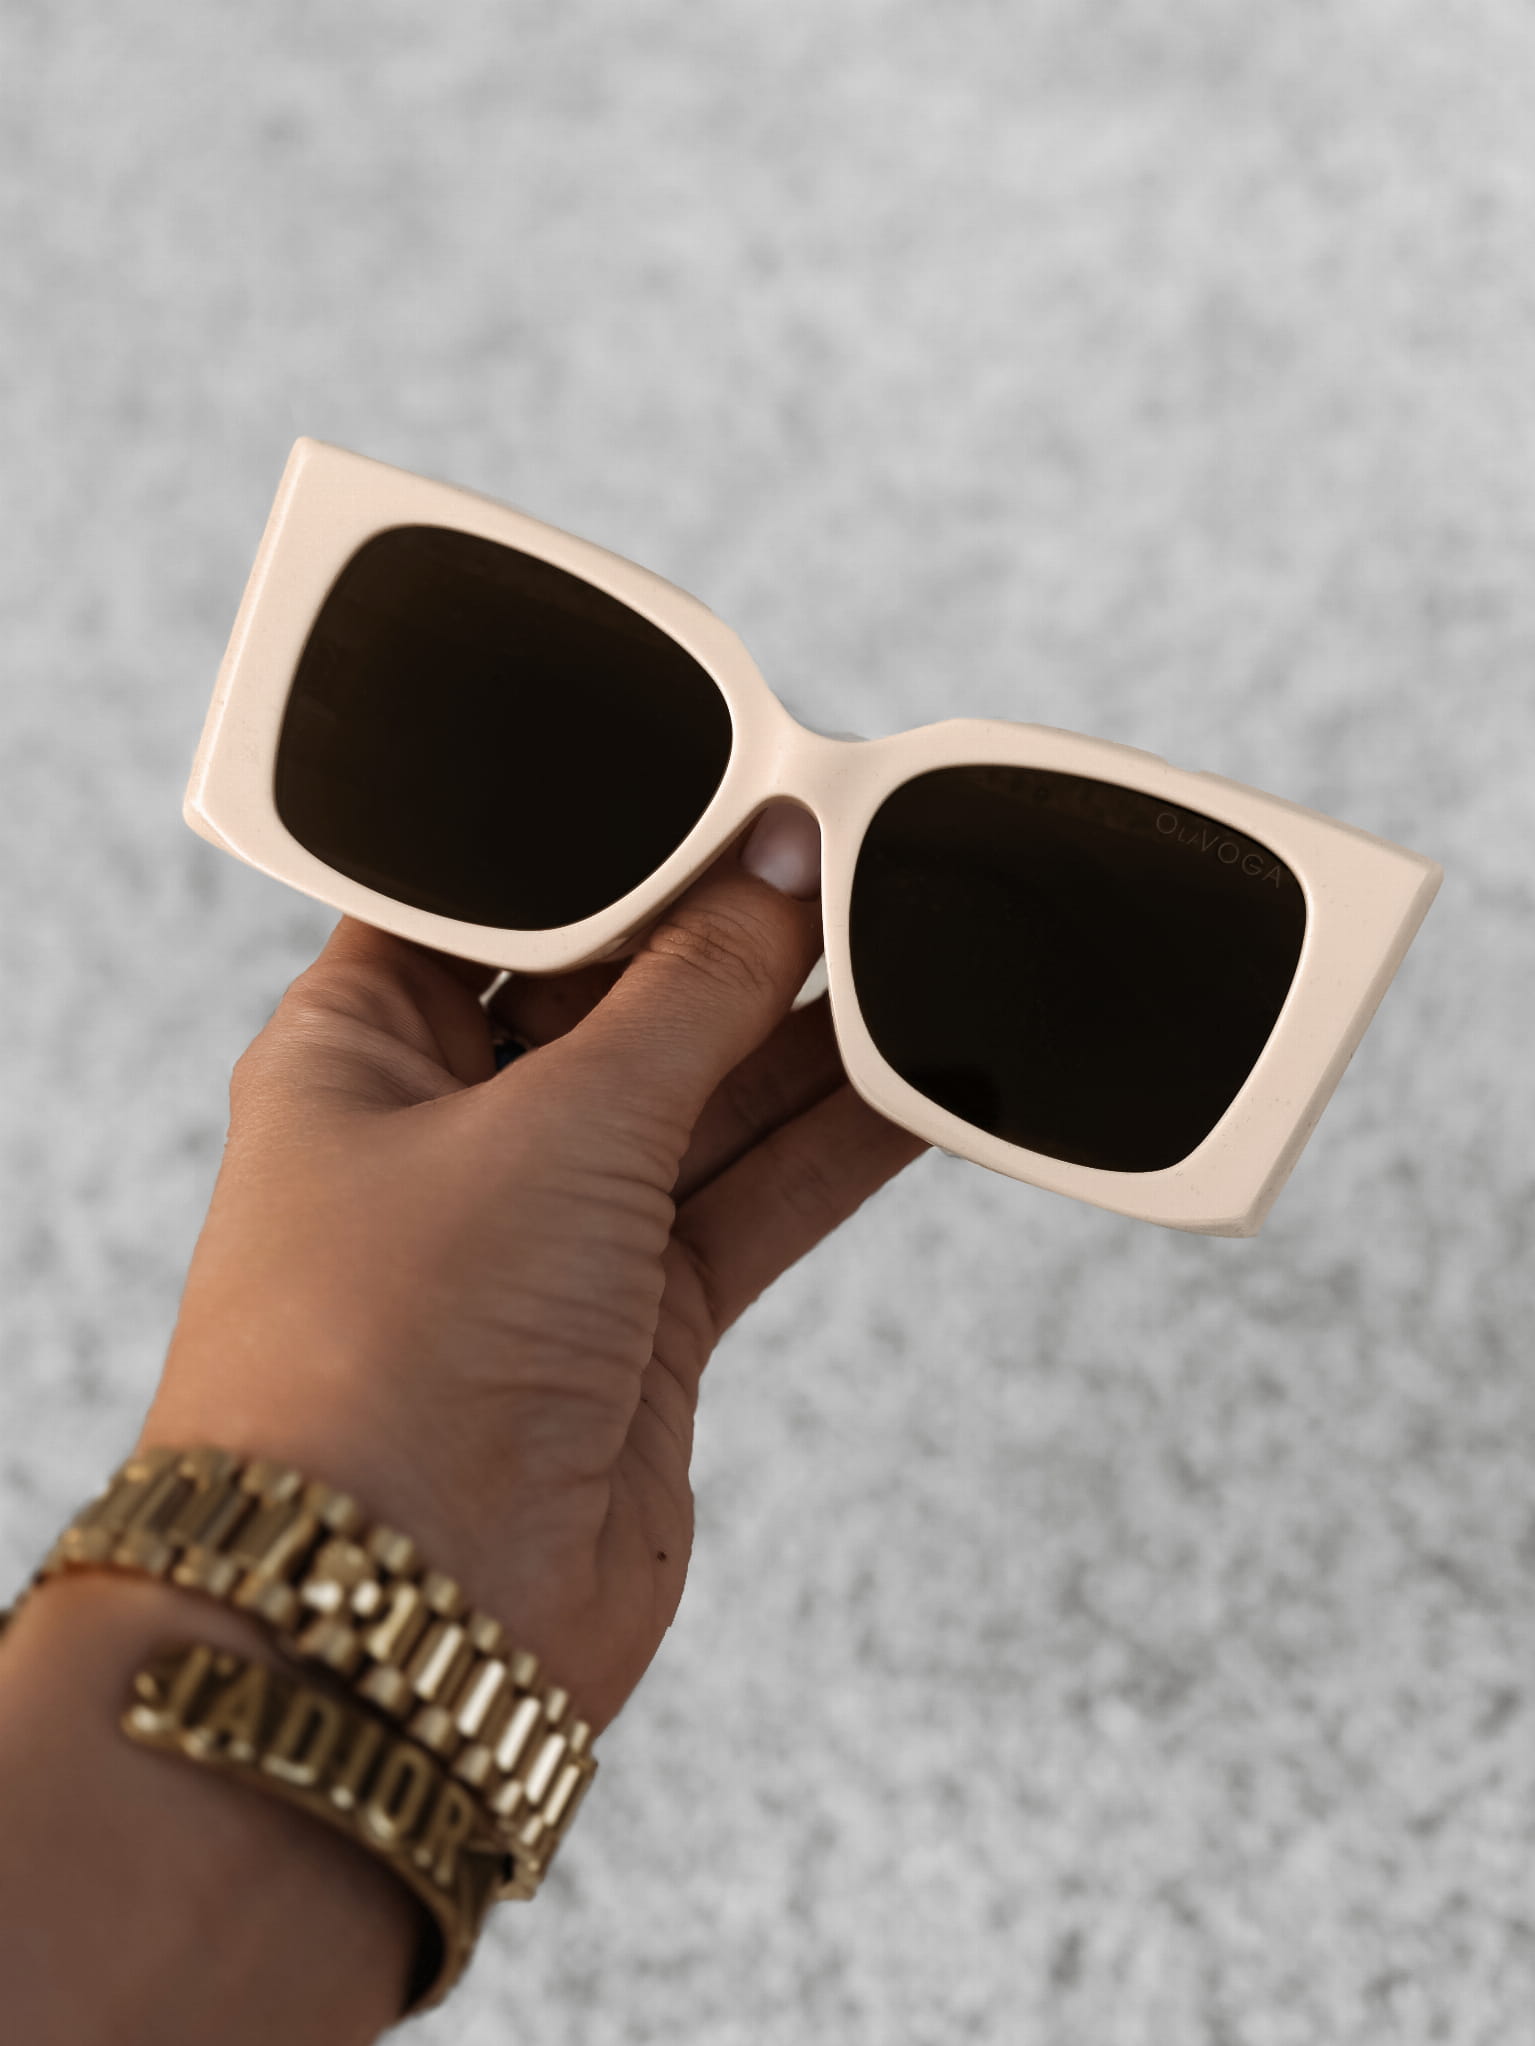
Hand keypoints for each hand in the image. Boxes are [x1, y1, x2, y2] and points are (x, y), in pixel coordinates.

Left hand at [140, 805, 926, 1735]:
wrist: (402, 1623)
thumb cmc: (396, 1353)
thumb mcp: (556, 1123)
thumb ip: (688, 992)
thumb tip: (780, 866)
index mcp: (366, 1043)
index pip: (505, 899)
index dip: (623, 843)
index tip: (738, 790)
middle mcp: (457, 1129)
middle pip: (621, 993)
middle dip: (736, 936)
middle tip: (863, 861)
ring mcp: (554, 1229)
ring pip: (705, 1096)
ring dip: (809, 1037)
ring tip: (920, 945)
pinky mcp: (640, 1319)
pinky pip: (756, 1195)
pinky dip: (838, 1144)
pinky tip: (924, 1078)